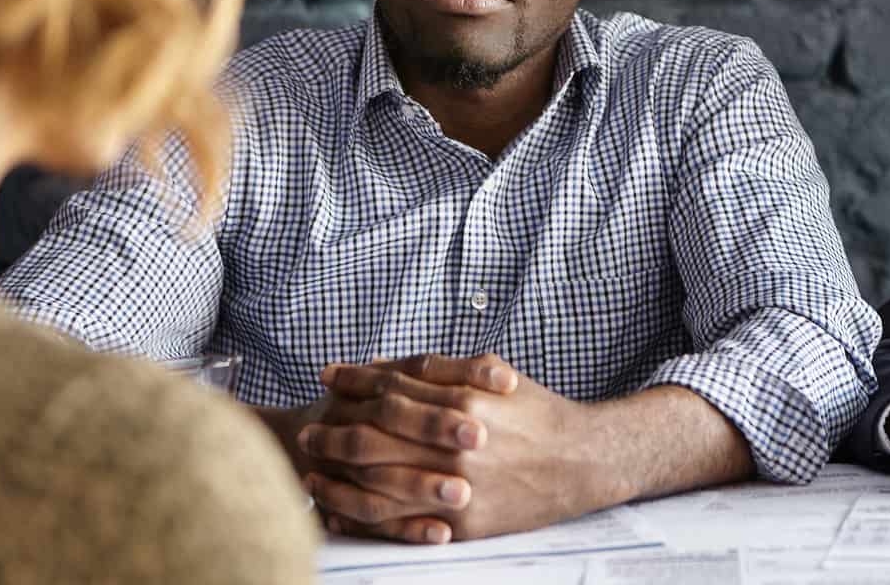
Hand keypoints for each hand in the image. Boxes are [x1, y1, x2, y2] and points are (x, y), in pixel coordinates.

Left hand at [300, 355, 614, 542]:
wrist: (583, 461)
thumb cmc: (538, 414)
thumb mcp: (495, 374)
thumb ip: (442, 368)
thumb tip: (389, 364)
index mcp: (461, 402)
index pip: (391, 389)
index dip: (353, 381)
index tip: (326, 377)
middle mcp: (453, 444)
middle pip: (374, 438)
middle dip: (333, 433)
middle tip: (306, 432)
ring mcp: (456, 486)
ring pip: (377, 485)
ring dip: (337, 479)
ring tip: (310, 473)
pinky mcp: (463, 523)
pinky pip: (399, 525)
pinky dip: (363, 519)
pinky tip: (340, 512)